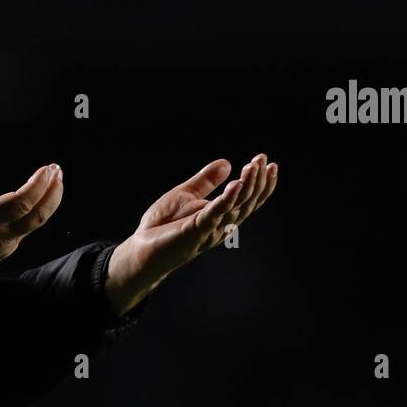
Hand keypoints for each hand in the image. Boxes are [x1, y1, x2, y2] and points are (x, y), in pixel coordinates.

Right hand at [0, 142, 63, 316]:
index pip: (21, 204)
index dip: (37, 186)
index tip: (47, 168)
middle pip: (38, 217)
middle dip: (53, 193)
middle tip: (58, 170)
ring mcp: (4, 247)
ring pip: (35, 224)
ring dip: (47, 201)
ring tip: (53, 179)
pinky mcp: (5, 251)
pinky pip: (26, 229)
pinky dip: (36, 211)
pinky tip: (38, 196)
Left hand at [104, 153, 278, 316]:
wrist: (141, 247)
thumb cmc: (163, 225)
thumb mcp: (186, 195)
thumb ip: (206, 180)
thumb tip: (227, 162)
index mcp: (221, 216)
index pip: (248, 199)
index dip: (259, 181)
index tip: (264, 160)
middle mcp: (221, 225)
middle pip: (248, 203)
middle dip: (258, 180)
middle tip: (262, 159)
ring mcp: (210, 229)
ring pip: (236, 208)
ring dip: (247, 186)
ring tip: (253, 166)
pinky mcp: (195, 231)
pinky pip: (215, 215)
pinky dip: (226, 200)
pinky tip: (236, 184)